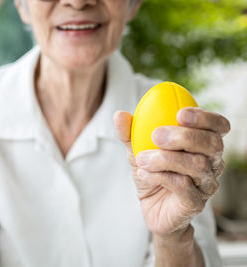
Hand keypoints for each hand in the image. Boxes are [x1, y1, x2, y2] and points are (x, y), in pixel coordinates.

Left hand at [114, 107, 229, 234]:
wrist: (151, 207)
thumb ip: (130, 133)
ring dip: (165, 159)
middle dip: (184, 136)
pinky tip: (144, 174)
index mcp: (203, 144)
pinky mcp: (196, 202)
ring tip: (142, 159)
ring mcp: (207, 184)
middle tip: (156, 135)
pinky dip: (160, 176)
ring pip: (197, 165)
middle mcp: (212, 163)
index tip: (180, 114)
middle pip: (212, 143)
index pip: (218, 126)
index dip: (205, 117)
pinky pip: (183, 186)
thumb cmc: (151, 173)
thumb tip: (120, 115)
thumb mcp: (137, 150)